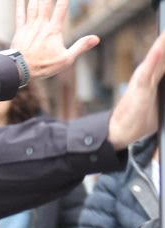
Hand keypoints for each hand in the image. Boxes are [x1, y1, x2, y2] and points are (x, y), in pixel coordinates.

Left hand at [10, 0, 97, 79]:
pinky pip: (20, 15)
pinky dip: (20, 5)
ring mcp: (29, 27)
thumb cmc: (43, 66)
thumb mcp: (66, 59)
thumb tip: (96, 38)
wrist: (20, 70)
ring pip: (34, 6)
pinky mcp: (19, 31)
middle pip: (47, 3)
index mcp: (53, 29)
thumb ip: (81, 46)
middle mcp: (41, 25)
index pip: (62, 7)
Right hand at [107, 31, 164, 146]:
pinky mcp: (140, 86)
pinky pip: (149, 69)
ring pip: (159, 56)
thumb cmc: (138, 120)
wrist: (118, 133)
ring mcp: (143, 78)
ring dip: (163, 43)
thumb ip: (162, 92)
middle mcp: (149, 73)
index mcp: (154, 76)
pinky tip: (161, 45)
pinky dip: (156, 55)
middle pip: (164, 52)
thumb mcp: (158, 104)